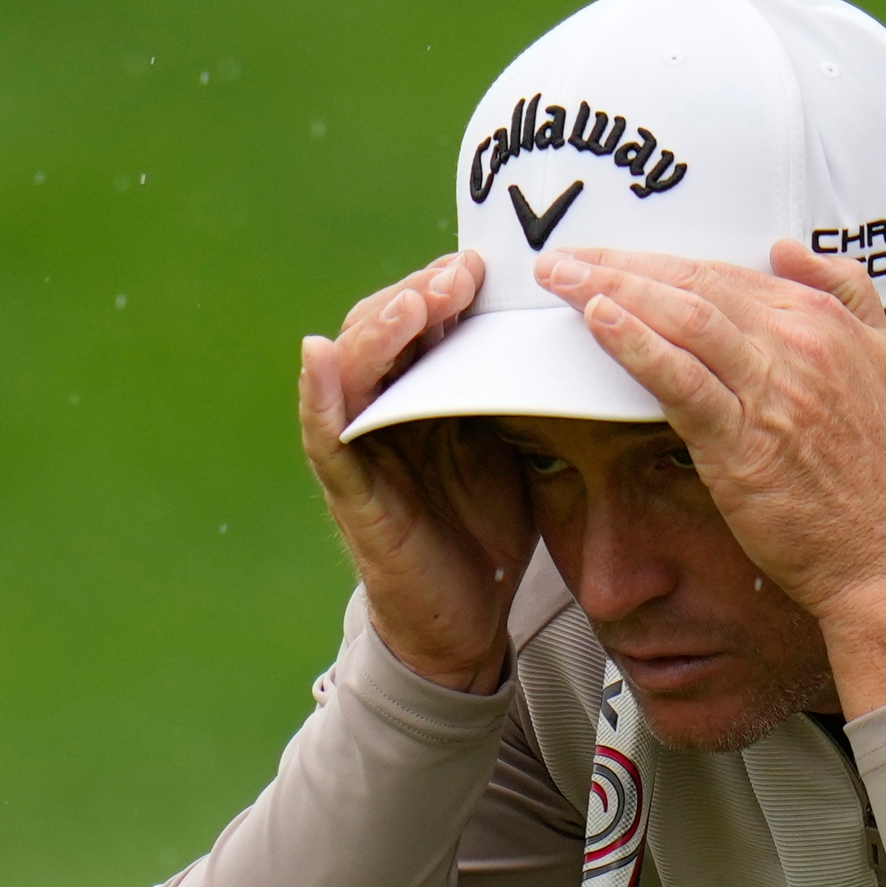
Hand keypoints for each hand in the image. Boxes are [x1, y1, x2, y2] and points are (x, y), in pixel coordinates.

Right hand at [299, 253, 536, 693]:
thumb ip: (518, 388)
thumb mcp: (516, 443)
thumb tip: (568, 325)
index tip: (486, 268)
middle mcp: (385, 408)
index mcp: (424, 390)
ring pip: (351, 368)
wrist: (471, 618)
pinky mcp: (350, 491)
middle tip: (461, 276)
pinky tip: (319, 354)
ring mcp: (362, 447)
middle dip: (417, 295)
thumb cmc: (489, 526)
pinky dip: (318, 394)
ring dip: (379, 330)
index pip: (421, 318)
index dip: (444, 287)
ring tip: (415, 304)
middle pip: (381, 329)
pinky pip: (325, 435)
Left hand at [537, 240, 885, 715]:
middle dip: (623, 264)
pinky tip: (596, 319)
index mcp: (826, 321)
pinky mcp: (745, 439)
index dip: (664, 262)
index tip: (614, 258)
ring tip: (559, 277)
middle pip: (696, 284)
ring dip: (614, 288)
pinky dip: (636, 343)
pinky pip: (681, 377)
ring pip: (683, 318)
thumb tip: (786, 249)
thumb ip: (848, 296)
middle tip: (563, 256)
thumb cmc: (883, 477)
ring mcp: (773, 388)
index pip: (728, 273)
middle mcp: (800, 342)